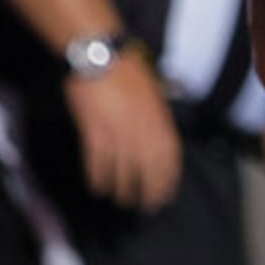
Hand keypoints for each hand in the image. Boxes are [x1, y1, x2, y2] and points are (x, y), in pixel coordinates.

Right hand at [63, 50, 180, 211]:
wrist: (101, 56)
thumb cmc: (127, 72)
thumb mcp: (153, 92)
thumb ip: (157, 115)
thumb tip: (162, 136)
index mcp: (159, 117)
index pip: (169, 156)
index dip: (167, 178)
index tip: (165, 195)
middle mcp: (142, 127)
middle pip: (148, 167)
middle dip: (148, 190)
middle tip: (145, 207)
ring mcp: (118, 129)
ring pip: (123, 168)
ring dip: (123, 188)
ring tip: (121, 199)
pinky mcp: (95, 130)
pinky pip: (98, 161)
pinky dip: (98, 177)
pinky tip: (98, 187)